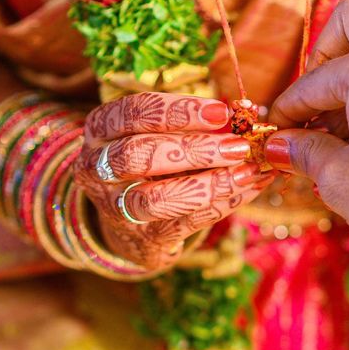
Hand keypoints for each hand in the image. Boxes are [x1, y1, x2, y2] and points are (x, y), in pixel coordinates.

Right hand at [74, 92, 274, 269]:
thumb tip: (245, 113)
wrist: (133, 222)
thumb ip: (195, 123)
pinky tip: (250, 186)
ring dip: (209, 183)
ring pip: (156, 198)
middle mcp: (98, 167)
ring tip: (248, 170)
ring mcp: (116, 207)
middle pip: (138, 155)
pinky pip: (185, 223)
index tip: (221, 112)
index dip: (178, 111)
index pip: (133, 113)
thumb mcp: (162, 134)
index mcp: (101, 129)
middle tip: (237, 146)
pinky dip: (223, 204)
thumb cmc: (154, 161)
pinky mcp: (143, 238)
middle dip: (194, 149)